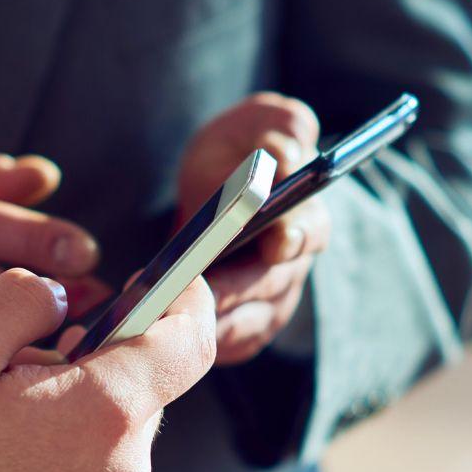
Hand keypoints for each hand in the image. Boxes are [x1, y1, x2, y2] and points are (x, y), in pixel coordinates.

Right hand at [0, 269, 216, 471]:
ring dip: (68, 407)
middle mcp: (122, 468)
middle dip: (96, 356)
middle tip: (21, 352)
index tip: (168, 280)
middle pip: (140, 387)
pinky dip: (52, 455)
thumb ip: (19, 297)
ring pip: (106, 433)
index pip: (189, 341)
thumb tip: (57, 298)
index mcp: (106, 409)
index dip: (186, 298)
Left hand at [178, 93, 332, 364]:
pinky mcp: (247, 325)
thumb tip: (285, 153)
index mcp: (305, 213)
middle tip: (186, 289)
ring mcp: (273, 300)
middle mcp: (293, 265)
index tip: (277, 241)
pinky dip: (199, 348)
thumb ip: (279, 127)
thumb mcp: (257, 124)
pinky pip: (231, 347)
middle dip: (230, 289)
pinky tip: (162, 339)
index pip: (309, 231)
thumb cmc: (238, 153)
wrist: (216, 186)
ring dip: (208, 324)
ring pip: (249, 324)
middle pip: (270, 286)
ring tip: (162, 316)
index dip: (294, 236)